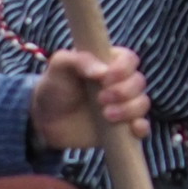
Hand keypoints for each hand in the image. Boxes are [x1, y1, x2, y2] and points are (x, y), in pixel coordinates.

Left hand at [29, 41, 150, 149]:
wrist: (45, 122)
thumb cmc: (54, 88)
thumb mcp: (59, 67)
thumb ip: (79, 60)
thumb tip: (102, 71)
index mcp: (110, 63)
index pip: (130, 60)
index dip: (123, 69)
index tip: (105, 78)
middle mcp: (121, 83)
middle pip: (139, 82)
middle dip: (124, 91)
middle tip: (101, 99)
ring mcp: (123, 106)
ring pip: (142, 103)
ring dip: (129, 109)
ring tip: (107, 115)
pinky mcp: (122, 127)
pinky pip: (142, 126)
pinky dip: (142, 127)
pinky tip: (133, 128)